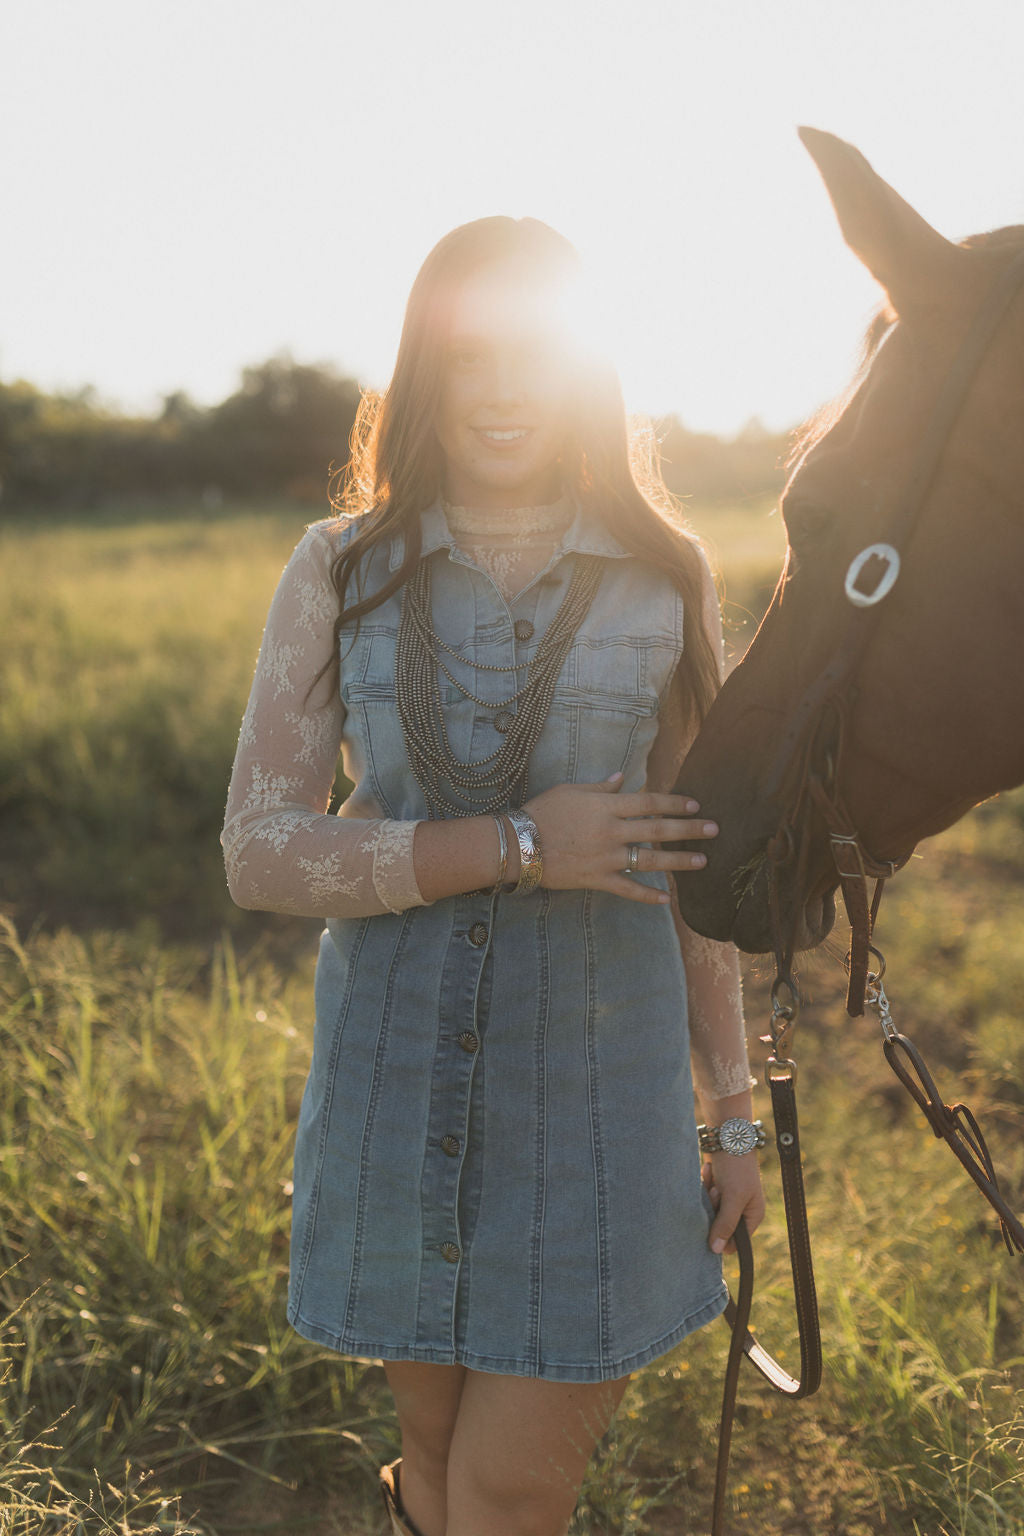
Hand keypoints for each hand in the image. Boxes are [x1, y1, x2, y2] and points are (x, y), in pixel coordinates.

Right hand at [522, 772, 718, 905]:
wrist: (518, 844)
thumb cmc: (542, 812)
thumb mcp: (570, 791)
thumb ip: (600, 788)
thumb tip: (622, 778)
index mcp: (606, 807)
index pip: (649, 802)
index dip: (674, 803)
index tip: (695, 806)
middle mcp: (612, 831)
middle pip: (658, 830)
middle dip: (689, 830)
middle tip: (714, 830)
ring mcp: (606, 857)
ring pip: (650, 860)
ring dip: (679, 862)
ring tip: (702, 861)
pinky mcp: (597, 879)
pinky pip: (627, 889)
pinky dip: (647, 896)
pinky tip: (667, 900)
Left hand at [702, 1152, 765, 1255]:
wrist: (726, 1135)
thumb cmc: (736, 1167)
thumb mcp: (733, 1198)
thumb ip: (725, 1224)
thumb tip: (716, 1251)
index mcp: (752, 1215)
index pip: (735, 1242)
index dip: (722, 1236)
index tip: (713, 1223)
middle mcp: (741, 1209)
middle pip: (718, 1226)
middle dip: (713, 1210)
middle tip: (717, 1192)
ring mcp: (727, 1198)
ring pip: (708, 1211)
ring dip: (708, 1195)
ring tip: (715, 1179)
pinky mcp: (715, 1187)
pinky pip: (703, 1196)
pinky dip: (704, 1184)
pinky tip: (709, 1170)